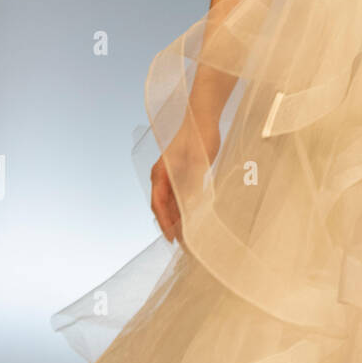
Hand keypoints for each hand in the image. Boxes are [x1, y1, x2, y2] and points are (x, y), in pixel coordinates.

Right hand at [150, 114, 220, 245]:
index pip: (159, 205)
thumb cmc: (199, 137)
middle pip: (164, 207)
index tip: (173, 239)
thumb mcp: (198, 162)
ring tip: (189, 236)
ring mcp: (171, 175)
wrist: (202, 118)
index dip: (165, 223)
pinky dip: (185, 208)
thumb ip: (193, 183)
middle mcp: (162, 177)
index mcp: (160, 174)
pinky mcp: (181, 174)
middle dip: (172, 226)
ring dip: (178, 219)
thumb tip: (191, 207)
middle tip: (184, 244)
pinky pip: (180, 196)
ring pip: (172, 203)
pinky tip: (194, 218)